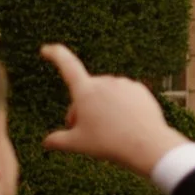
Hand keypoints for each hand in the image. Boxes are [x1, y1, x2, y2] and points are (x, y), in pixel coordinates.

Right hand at [40, 44, 185, 178]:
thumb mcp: (78, 144)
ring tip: (107, 129)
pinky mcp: (139, 89)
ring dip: (102, 106)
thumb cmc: (109, 144)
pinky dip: (120, 107)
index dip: (55, 55)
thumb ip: (59, 141)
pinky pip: (123, 96)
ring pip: (106, 94)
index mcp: (86, 91)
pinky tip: (124, 123)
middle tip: (84, 130)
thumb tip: (46, 142)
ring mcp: (123, 84)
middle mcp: (105, 82)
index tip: (46, 49)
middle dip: (82, 108)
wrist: (147, 145)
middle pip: (87, 92)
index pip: (67, 65)